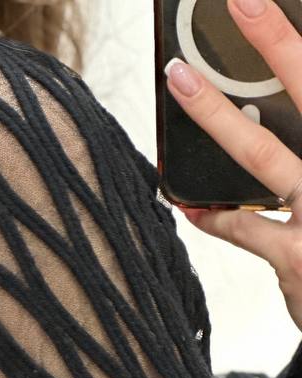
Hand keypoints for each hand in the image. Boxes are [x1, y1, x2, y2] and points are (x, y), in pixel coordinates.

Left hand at [165, 0, 301, 332]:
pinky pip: (244, 228)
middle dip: (276, 41)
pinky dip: (213, 216)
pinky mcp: (297, 259)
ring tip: (180, 80)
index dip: (292, 42)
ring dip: (215, 114)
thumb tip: (265, 122)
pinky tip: (188, 204)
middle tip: (244, 2)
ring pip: (261, 153)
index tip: (255, 3)